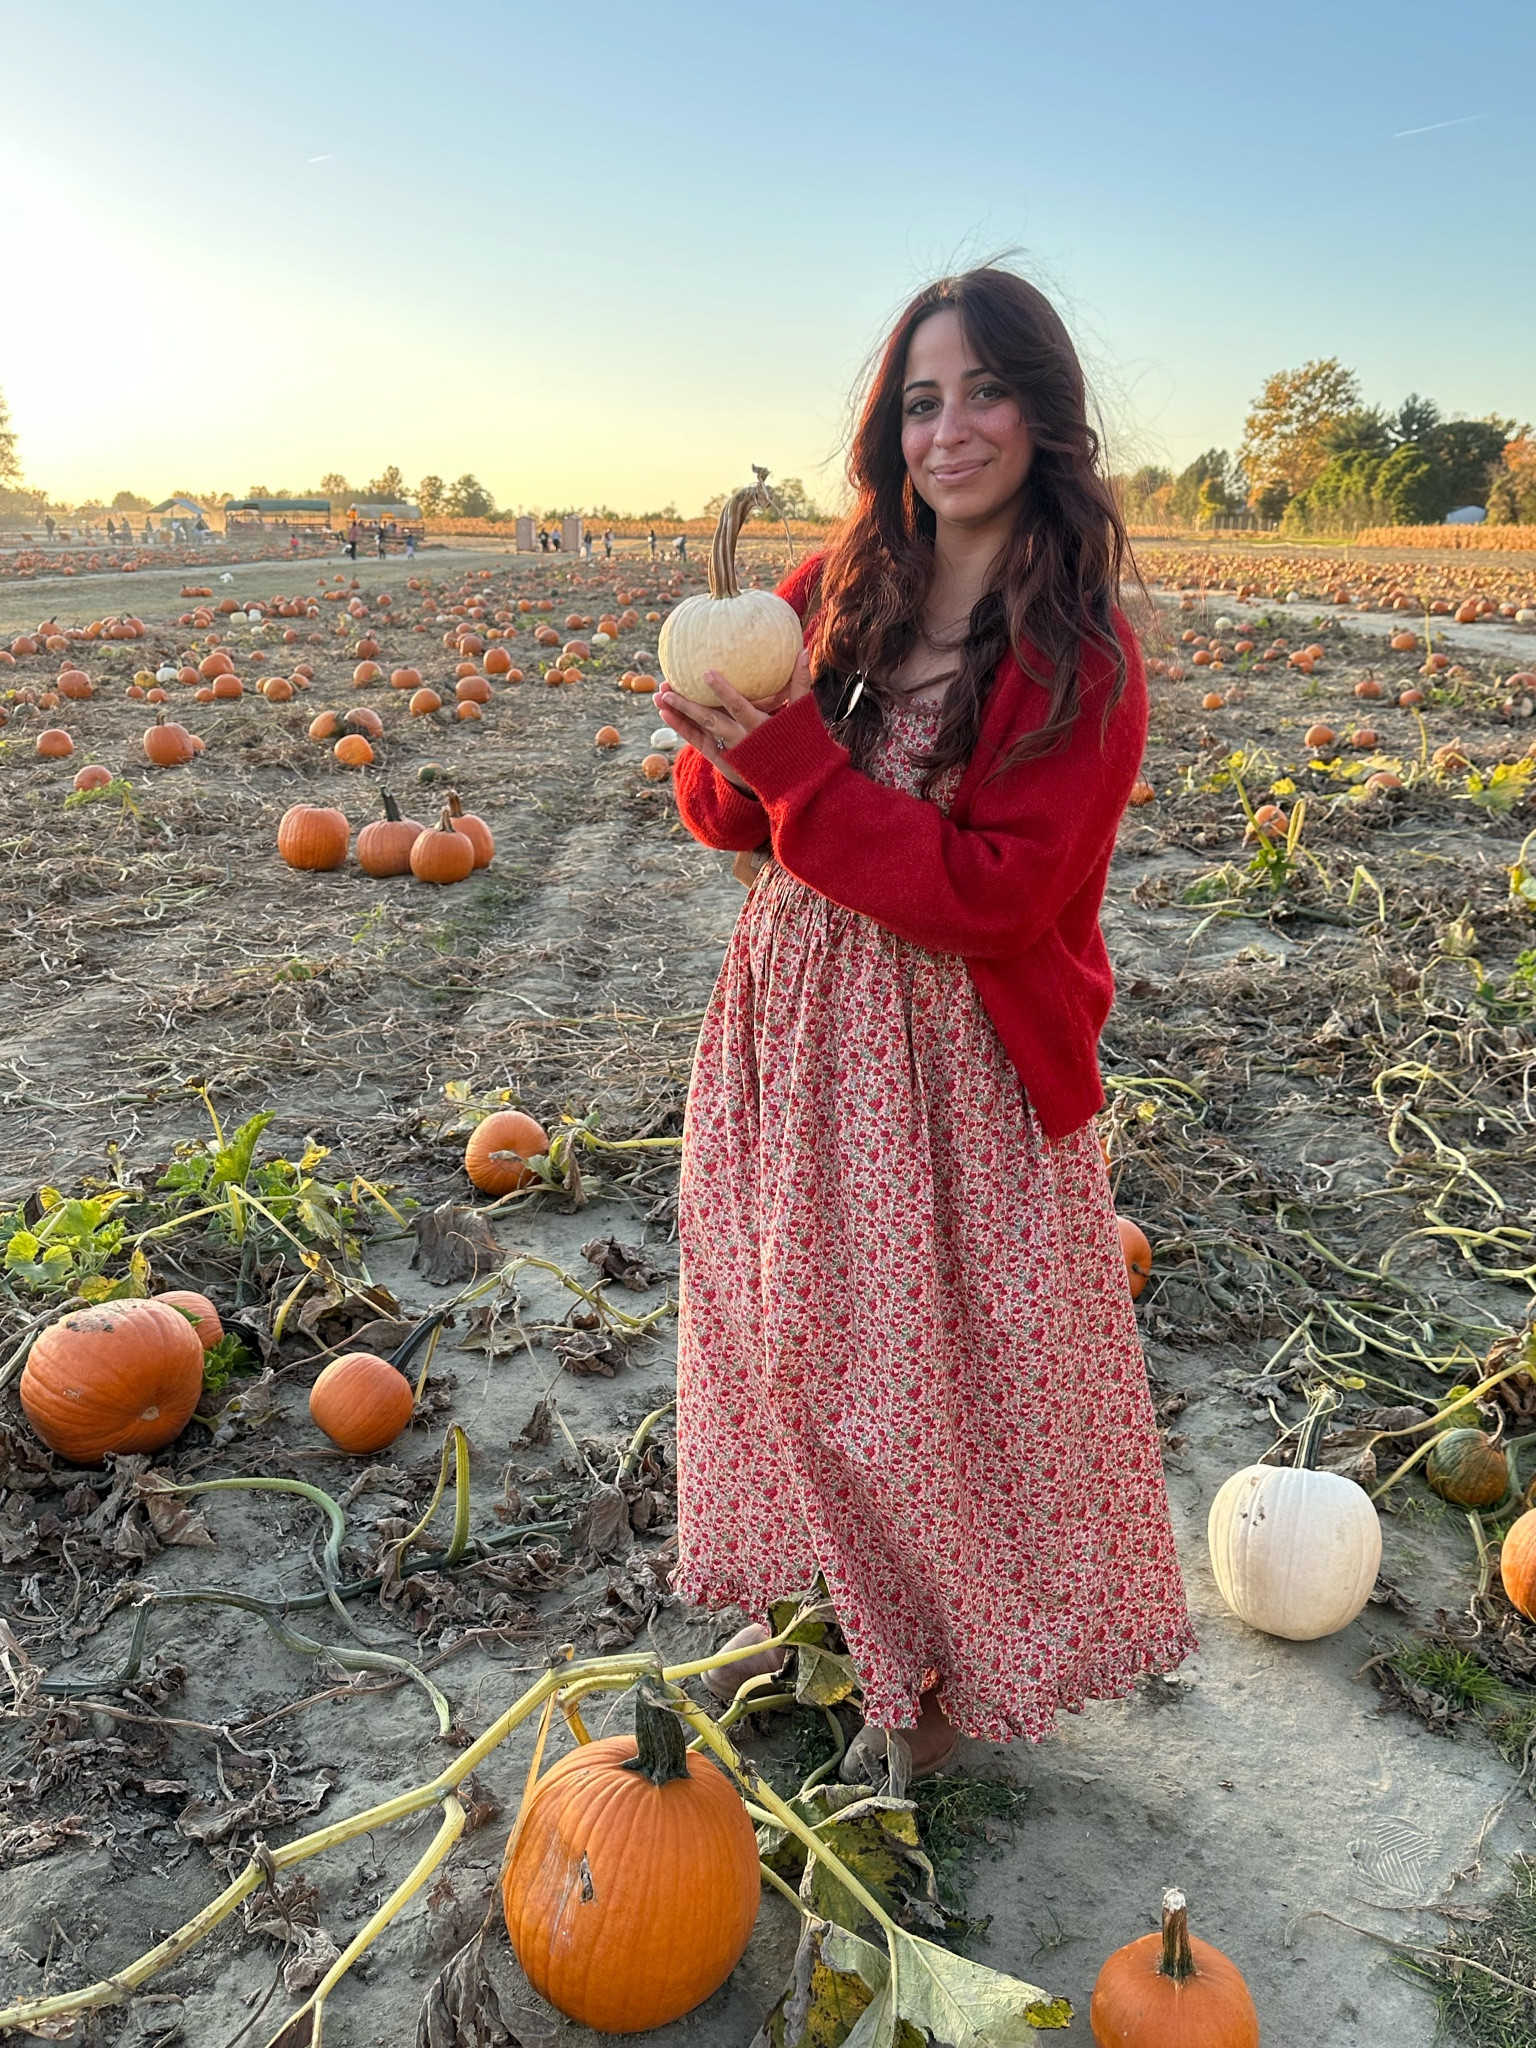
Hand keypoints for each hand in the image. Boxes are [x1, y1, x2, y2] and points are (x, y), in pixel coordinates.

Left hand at [654, 652, 812, 790]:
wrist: (794, 779)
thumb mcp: (802, 713)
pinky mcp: (722, 757)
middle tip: (669, 687)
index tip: (706, 674)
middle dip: (689, 704)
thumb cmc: (800, 740)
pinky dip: (681, 727)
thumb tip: (803, 651)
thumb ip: (800, 683)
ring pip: (700, 729)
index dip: (723, 692)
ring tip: (659, 695)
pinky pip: (697, 741)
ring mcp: (730, 750)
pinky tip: (664, 713)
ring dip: (679, 713)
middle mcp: (743, 740)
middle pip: (711, 720)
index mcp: (762, 727)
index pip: (739, 707)